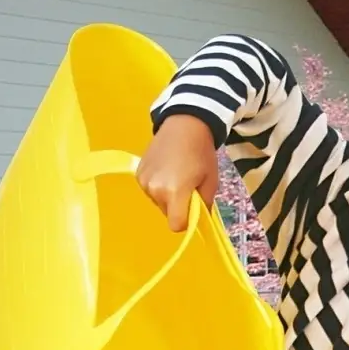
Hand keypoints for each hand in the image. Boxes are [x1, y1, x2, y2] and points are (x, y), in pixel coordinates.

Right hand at [136, 115, 218, 232]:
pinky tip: (165, 169)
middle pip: (167, 213)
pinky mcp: (138, 173)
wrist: (184, 124)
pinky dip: (158, 185)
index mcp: (174, 193)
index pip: (176, 225)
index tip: (192, 210)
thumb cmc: (201, 153)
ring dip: (167, 196)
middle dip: (177, 207)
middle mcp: (155, 190)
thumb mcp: (210, 181)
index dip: (186, 221)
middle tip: (187, 187)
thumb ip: (204, 205)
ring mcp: (144, 181)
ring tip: (176, 174)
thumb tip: (200, 220)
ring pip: (158, 202)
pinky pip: (150, 190)